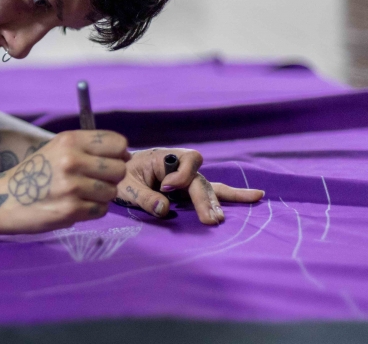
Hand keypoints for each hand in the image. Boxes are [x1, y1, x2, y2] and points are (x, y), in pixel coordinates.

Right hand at [0, 130, 130, 232]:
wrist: (5, 198)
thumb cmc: (35, 172)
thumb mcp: (57, 148)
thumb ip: (88, 148)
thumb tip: (125, 154)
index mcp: (69, 141)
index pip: (117, 143)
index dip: (119, 154)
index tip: (112, 160)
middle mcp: (71, 160)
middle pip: (119, 169)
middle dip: (112, 178)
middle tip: (95, 180)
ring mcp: (72, 187)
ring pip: (112, 192)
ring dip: (101, 196)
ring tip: (81, 194)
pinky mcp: (71, 210)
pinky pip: (101, 210)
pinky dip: (92, 210)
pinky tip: (74, 205)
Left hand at [114, 148, 264, 223]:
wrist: (119, 173)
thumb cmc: (121, 176)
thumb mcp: (125, 185)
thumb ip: (143, 196)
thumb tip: (165, 209)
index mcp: (164, 157)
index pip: (186, 161)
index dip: (181, 175)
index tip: (166, 188)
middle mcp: (181, 166)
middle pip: (200, 180)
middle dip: (205, 199)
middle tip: (209, 219)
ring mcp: (188, 179)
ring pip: (208, 188)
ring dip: (214, 204)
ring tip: (217, 219)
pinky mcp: (191, 191)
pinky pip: (215, 191)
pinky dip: (234, 195)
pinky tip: (257, 196)